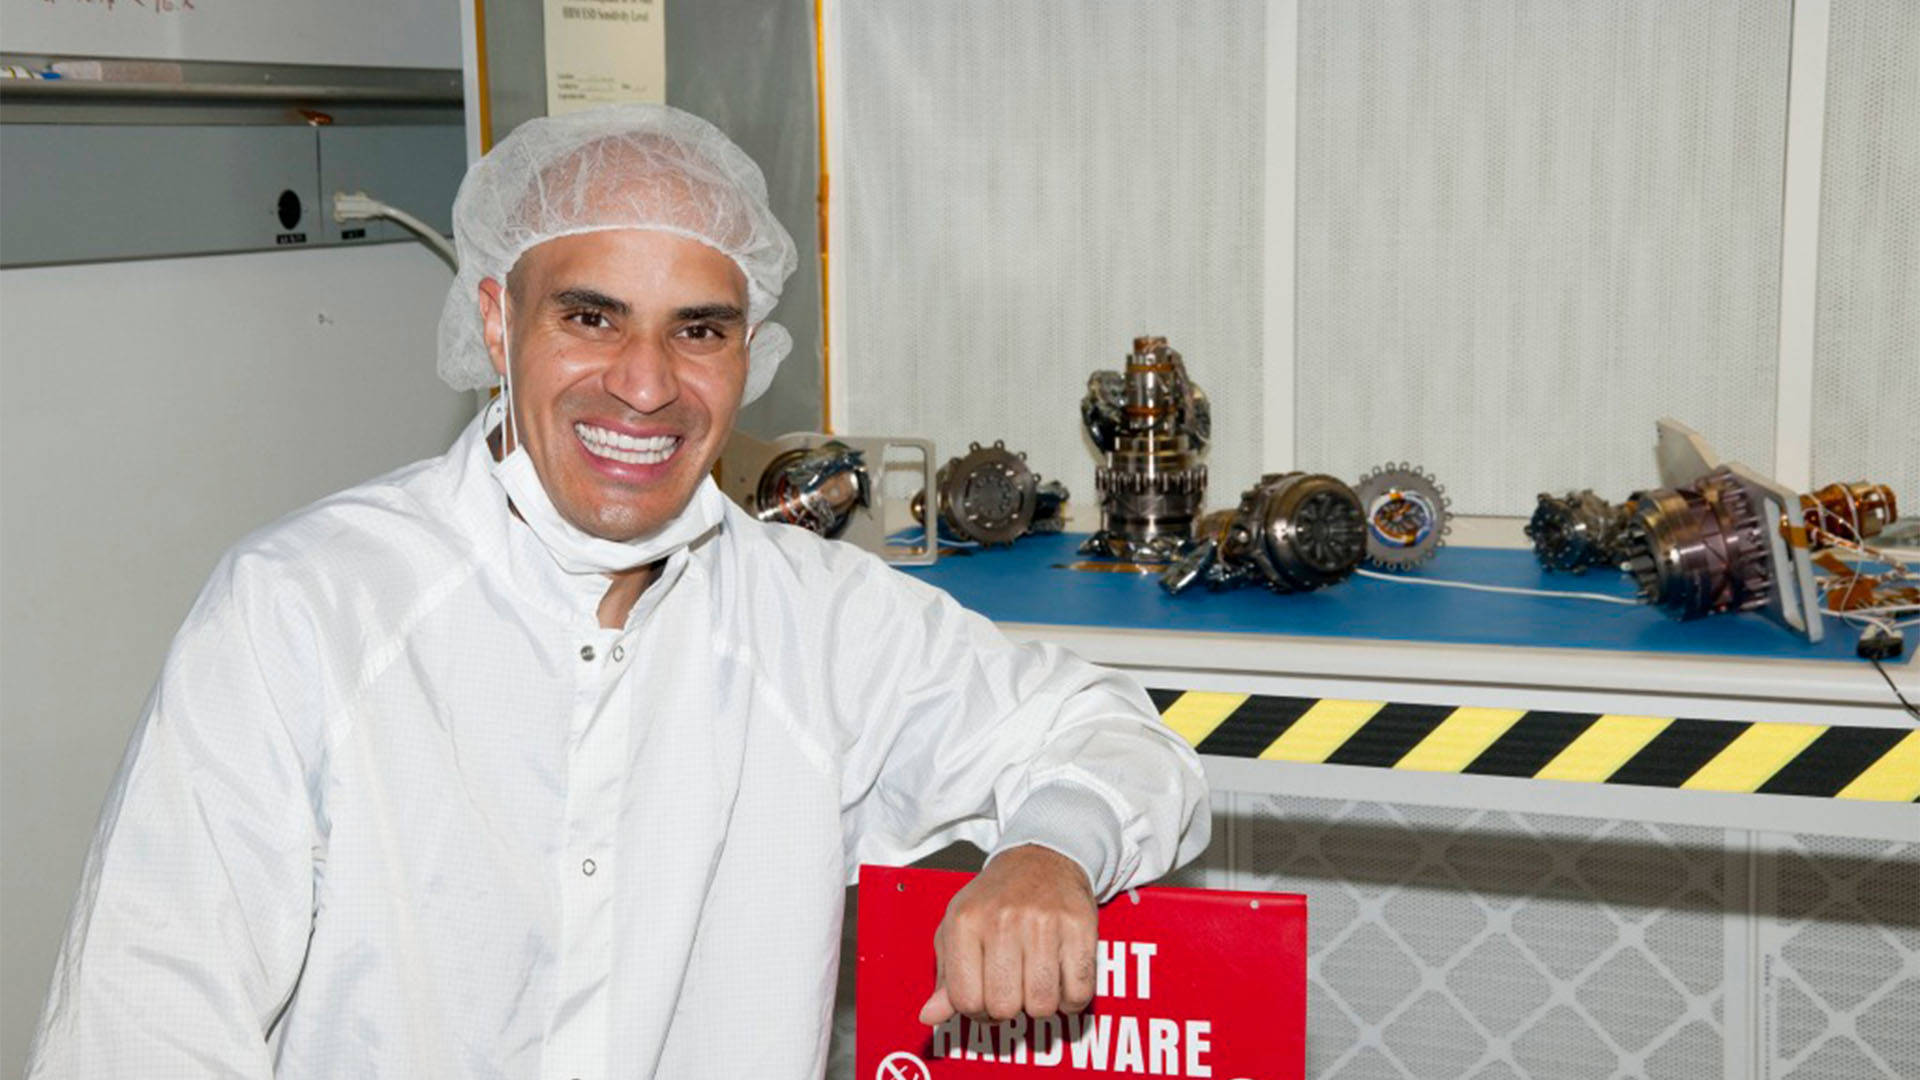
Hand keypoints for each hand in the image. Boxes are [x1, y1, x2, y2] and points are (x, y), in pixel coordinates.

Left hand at [917, 845, 1097, 1025]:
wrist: (1041, 858)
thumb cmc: (996, 899)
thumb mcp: (959, 927)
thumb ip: (946, 975)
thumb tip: (930, 1015)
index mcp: (965, 921)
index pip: (965, 1000)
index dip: (976, 1010)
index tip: (985, 998)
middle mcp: (1001, 920)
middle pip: (1004, 1007)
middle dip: (1009, 1008)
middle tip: (1013, 988)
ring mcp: (1042, 922)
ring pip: (1042, 1005)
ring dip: (1041, 1004)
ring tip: (1036, 980)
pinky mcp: (1078, 926)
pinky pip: (1078, 992)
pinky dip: (1071, 998)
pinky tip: (1061, 979)